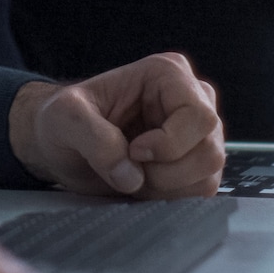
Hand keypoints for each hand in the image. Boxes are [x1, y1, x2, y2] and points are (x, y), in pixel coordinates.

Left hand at [7, 53, 224, 198]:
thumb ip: (94, 139)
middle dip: (165, 172)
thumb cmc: (64, 121)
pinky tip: (142, 185)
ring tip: (131, 175)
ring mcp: (199, 134)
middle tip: (128, 167)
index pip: (199, 117)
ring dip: (165, 188)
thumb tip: (132, 176)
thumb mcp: (64, 118)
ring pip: (208, 175)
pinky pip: (201, 192)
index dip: (169, 144)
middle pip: (210, 150)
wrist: (63, 145)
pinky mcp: (196, 163)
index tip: (133, 151)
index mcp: (168, 74)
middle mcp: (193, 99)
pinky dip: (169, 198)